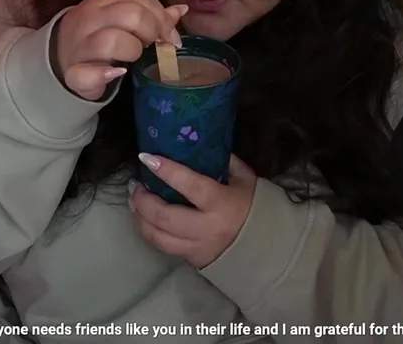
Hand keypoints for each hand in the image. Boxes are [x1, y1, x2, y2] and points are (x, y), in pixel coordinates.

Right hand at [55, 0, 186, 99]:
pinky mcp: (72, 73)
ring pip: (111, 41)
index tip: (169, 36)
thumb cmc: (97, 37)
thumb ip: (150, 15)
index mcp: (103, 2)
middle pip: (130, 15)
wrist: (58, 59)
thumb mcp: (120, 21)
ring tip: (134, 57)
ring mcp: (79, 46)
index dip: (161, 17)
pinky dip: (104, 75)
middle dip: (151, 31)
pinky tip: (116, 73)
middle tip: (153, 45)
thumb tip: (180, 10)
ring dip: (132, 51)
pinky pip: (86, 74)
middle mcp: (89, 19)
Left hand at [130, 154, 256, 268]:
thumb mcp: (245, 179)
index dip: (166, 170)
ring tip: (134, 201)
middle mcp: (207, 228)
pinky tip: (144, 219)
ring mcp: (198, 247)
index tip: (146, 158)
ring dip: (140, 218)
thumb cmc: (255, 207)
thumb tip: (199, 143)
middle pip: (164, 216)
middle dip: (143, 200)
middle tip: (135, 185)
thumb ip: (224, 161)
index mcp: (221, 203)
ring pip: (158, 236)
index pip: (189, 185)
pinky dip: (149, 232)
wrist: (268, 247)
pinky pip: (163, 247)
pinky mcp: (192, 259)